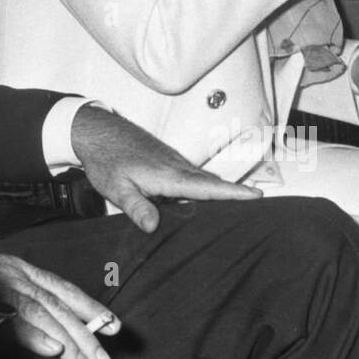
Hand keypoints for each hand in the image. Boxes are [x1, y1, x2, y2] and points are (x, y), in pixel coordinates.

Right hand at [0, 249, 121, 358]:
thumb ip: (19, 319)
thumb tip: (53, 345)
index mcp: (20, 270)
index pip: (63, 289)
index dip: (90, 307)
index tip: (116, 326)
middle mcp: (15, 275)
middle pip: (59, 304)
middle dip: (86, 333)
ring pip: (43, 312)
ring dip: (69, 339)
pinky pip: (10, 316)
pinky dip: (31, 332)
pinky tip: (52, 348)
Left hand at [70, 106, 261, 233]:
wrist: (97, 131)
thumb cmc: (106, 159)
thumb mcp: (116, 188)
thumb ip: (136, 207)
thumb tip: (153, 226)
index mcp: (169, 176)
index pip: (207, 187)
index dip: (233, 193)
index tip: (257, 196)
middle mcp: (177, 167)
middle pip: (214, 182)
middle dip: (237, 193)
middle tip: (261, 204)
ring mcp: (174, 162)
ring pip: (205, 178)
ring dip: (224, 189)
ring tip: (244, 203)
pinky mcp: (169, 161)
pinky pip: (195, 175)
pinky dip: (208, 185)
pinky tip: (209, 196)